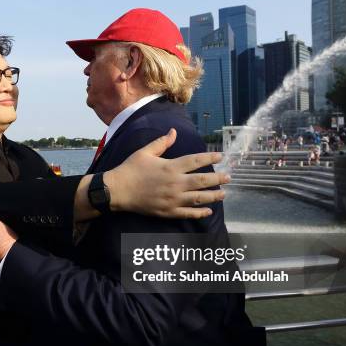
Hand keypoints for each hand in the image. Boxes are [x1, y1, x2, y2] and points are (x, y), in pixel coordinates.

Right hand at [105, 129, 228, 218]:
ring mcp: (172, 199)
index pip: (196, 161)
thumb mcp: (145, 152)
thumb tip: (173, 132)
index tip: (220, 157)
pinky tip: (207, 211)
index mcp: (170, 167)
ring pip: (199, 198)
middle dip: (218, 179)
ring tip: (223, 194)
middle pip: (202, 181)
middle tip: (228, 177)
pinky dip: (199, 213)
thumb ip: (161, 142)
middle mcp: (175, 183)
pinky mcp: (167, 211)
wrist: (117, 191)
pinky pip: (187, 213)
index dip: (210, 158)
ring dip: (213, 196)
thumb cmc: (130, 169)